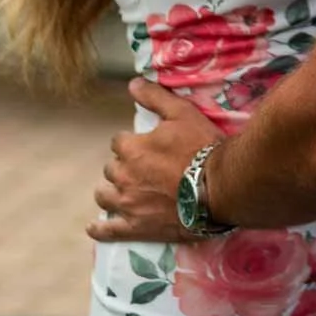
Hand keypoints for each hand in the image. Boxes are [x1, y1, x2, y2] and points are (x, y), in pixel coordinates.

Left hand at [88, 78, 225, 243]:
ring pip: (105, 196)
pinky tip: (95, 227)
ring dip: (111, 191)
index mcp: (131, 148)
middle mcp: (123, 176)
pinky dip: (99, 229)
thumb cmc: (202, 147)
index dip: (132, 143)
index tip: (146, 146)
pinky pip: (108, 231)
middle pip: (112, 169)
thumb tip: (132, 84)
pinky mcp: (135, 228)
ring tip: (124, 192)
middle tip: (145, 169)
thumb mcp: (182, 113)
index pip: (119, 142)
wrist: (220, 187)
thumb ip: (155, 98)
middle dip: (124, 167)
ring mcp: (127, 204)